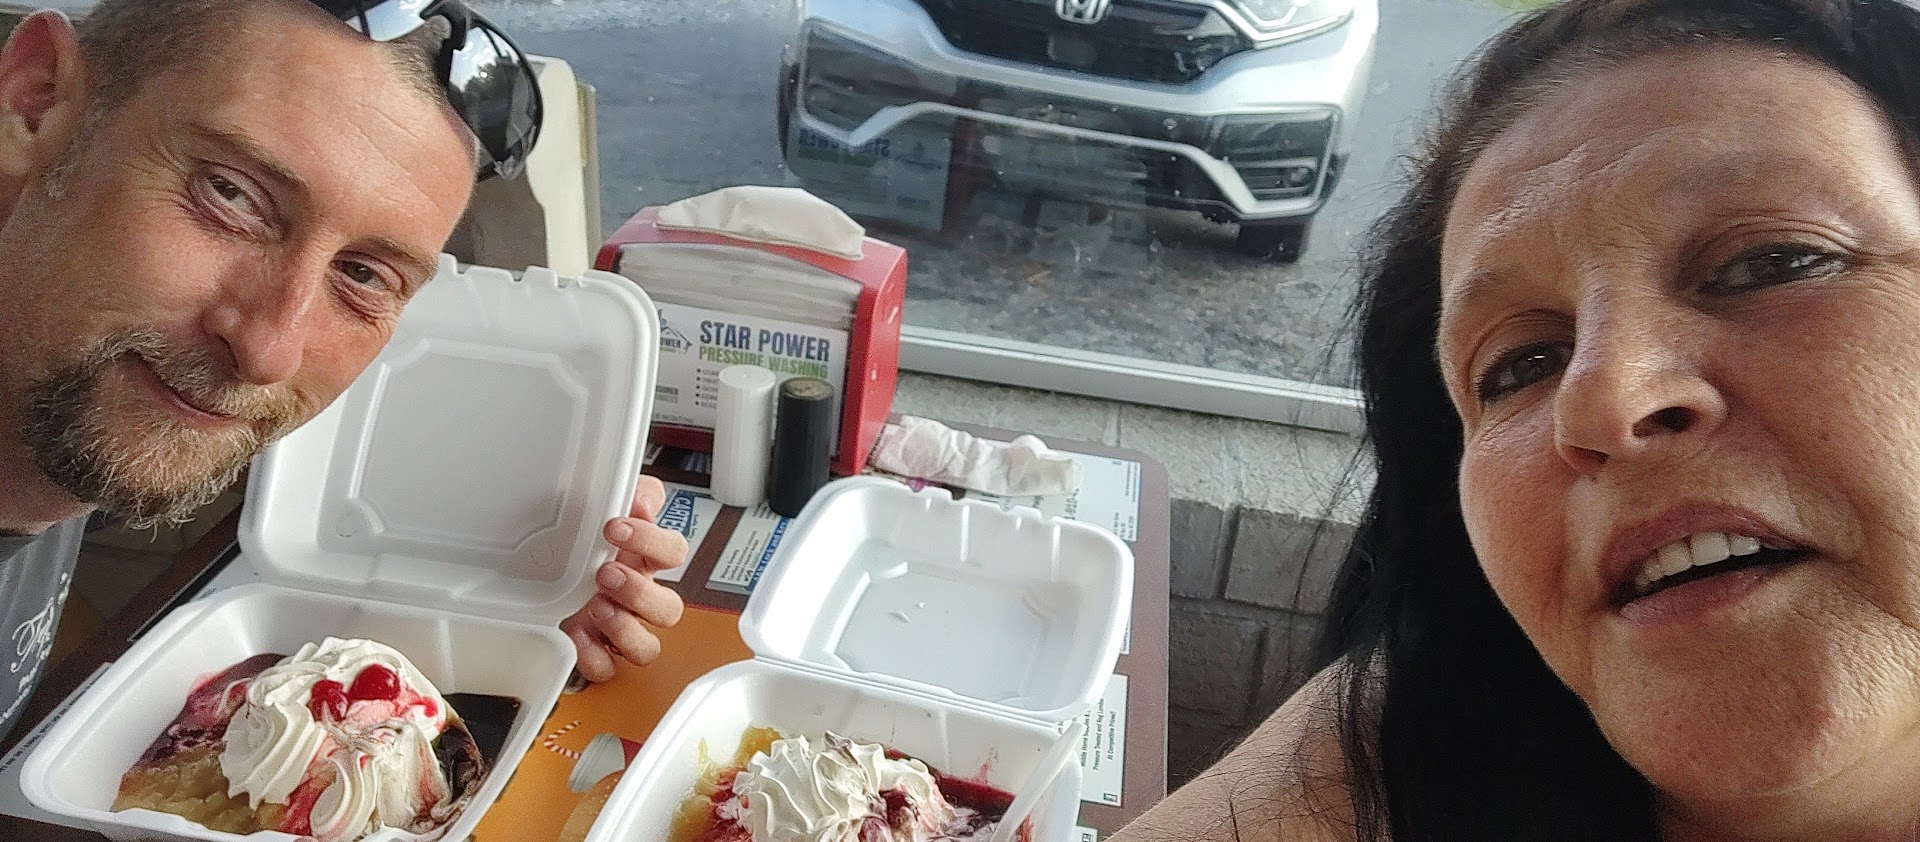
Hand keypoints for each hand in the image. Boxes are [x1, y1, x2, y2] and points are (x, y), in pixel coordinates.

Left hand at [561, 476, 687, 681]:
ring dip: (625, 630)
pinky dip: (593, 656)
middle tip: (605, 573)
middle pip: (670, 610)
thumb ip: (633, 495)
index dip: (652, 542)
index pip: (673, 553)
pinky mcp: (593, 651)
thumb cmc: (581, 541)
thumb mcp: (607, 507)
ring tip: (596, 607)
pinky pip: (606, 668)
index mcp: (645, 562)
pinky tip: (576, 634)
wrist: (541, 569)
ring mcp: (618, 628)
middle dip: (639, 592)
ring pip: (647, 648)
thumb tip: (641, 500)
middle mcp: (637, 599)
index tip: (616, 528)